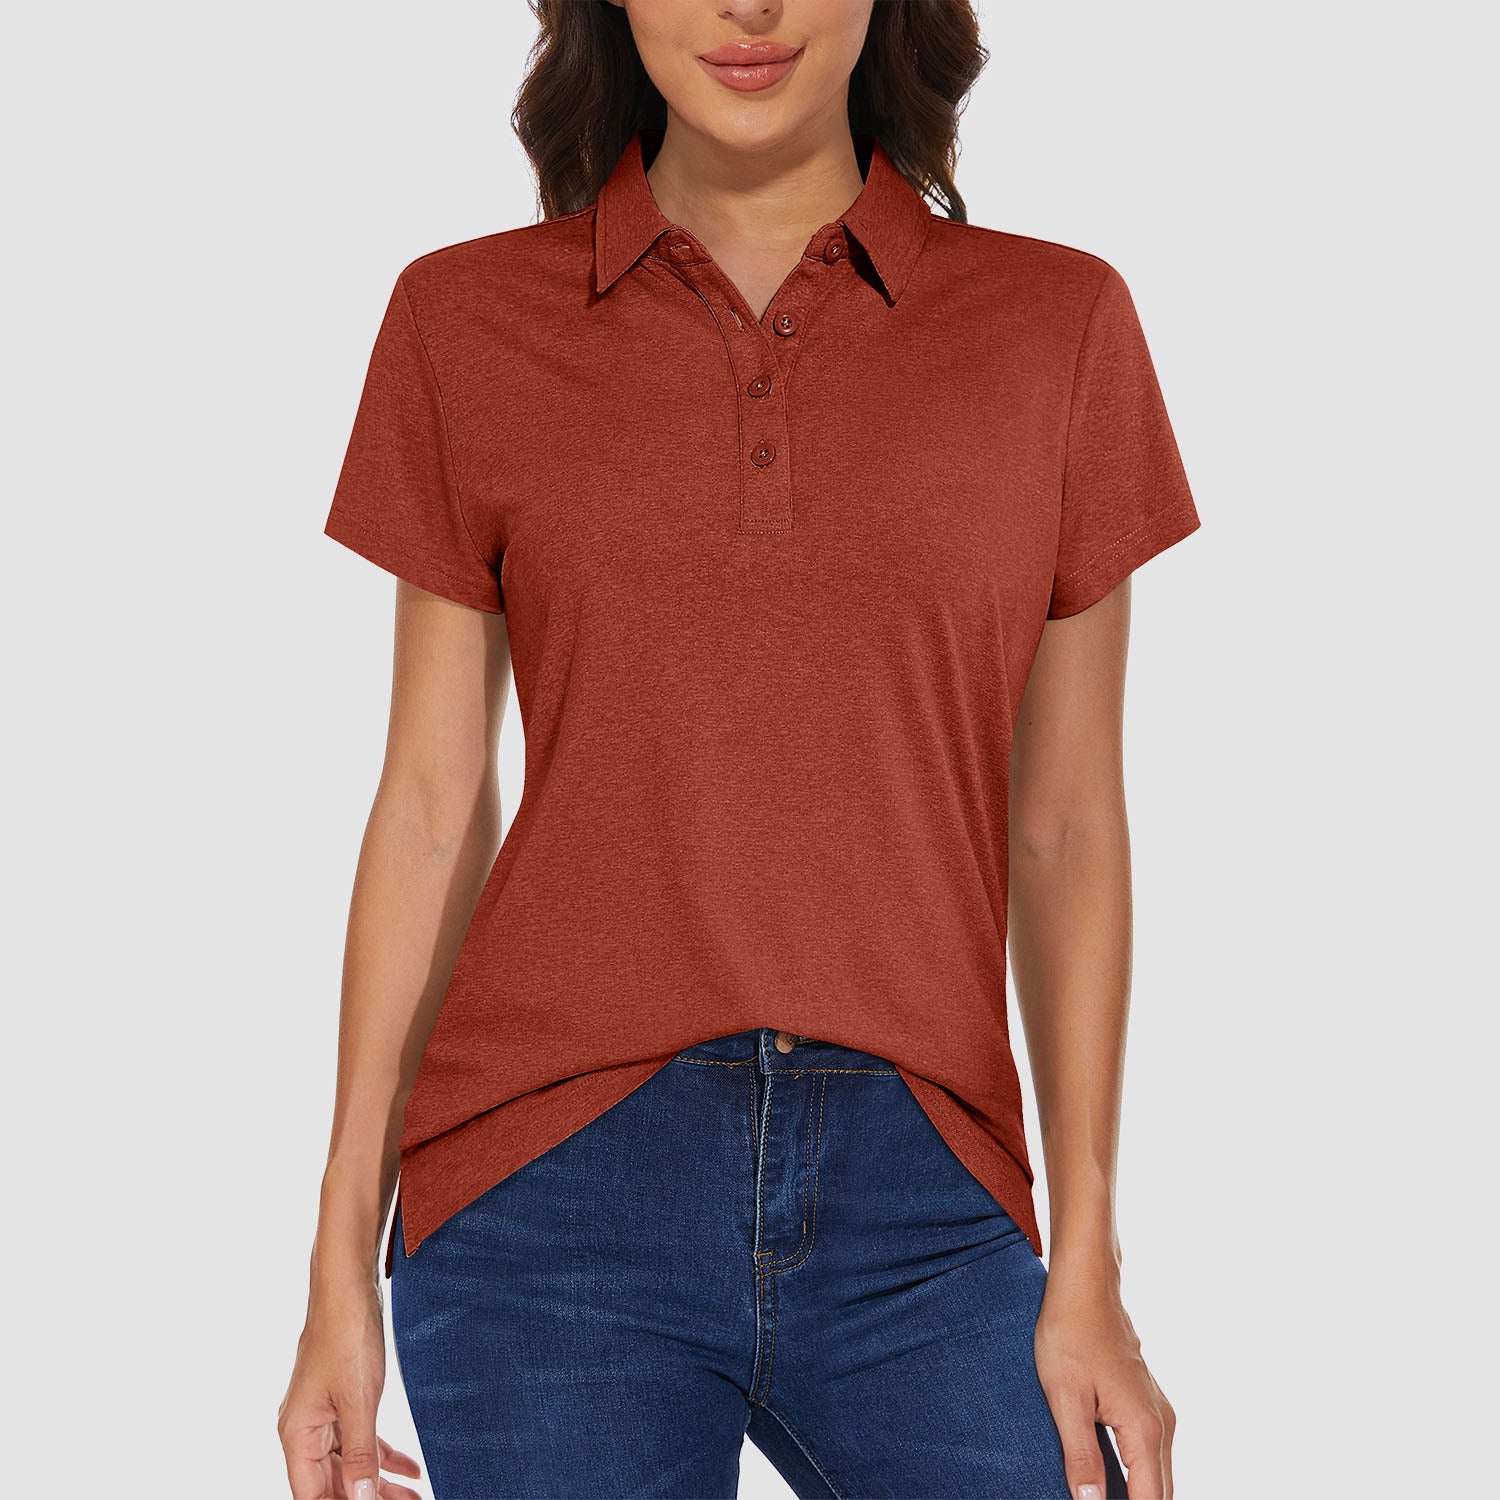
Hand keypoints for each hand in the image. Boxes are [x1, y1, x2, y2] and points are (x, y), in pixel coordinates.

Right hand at [278, 1281, 421, 1498]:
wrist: (349, 1286)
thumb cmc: (347, 1335)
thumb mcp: (359, 1400)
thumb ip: (361, 1454)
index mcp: (297, 1435)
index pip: (313, 1496)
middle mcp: (304, 1431)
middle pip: (333, 1485)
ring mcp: (323, 1416)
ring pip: (350, 1465)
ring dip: (380, 1484)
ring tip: (414, 1497)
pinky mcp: (343, 1402)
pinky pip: (361, 1441)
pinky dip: (384, 1457)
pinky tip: (410, 1470)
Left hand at [1035, 1272, 1174, 1497]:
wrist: (1084, 1287)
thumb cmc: (1070, 1335)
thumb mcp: (1066, 1399)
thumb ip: (1082, 1457)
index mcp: (1144, 1429)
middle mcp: (1161, 1424)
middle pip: (1160, 1493)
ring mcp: (1157, 1411)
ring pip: (1157, 1474)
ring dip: (1137, 1494)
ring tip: (1096, 1495)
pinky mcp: (1146, 1402)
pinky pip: (1149, 1452)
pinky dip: (1136, 1475)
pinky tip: (1107, 1478)